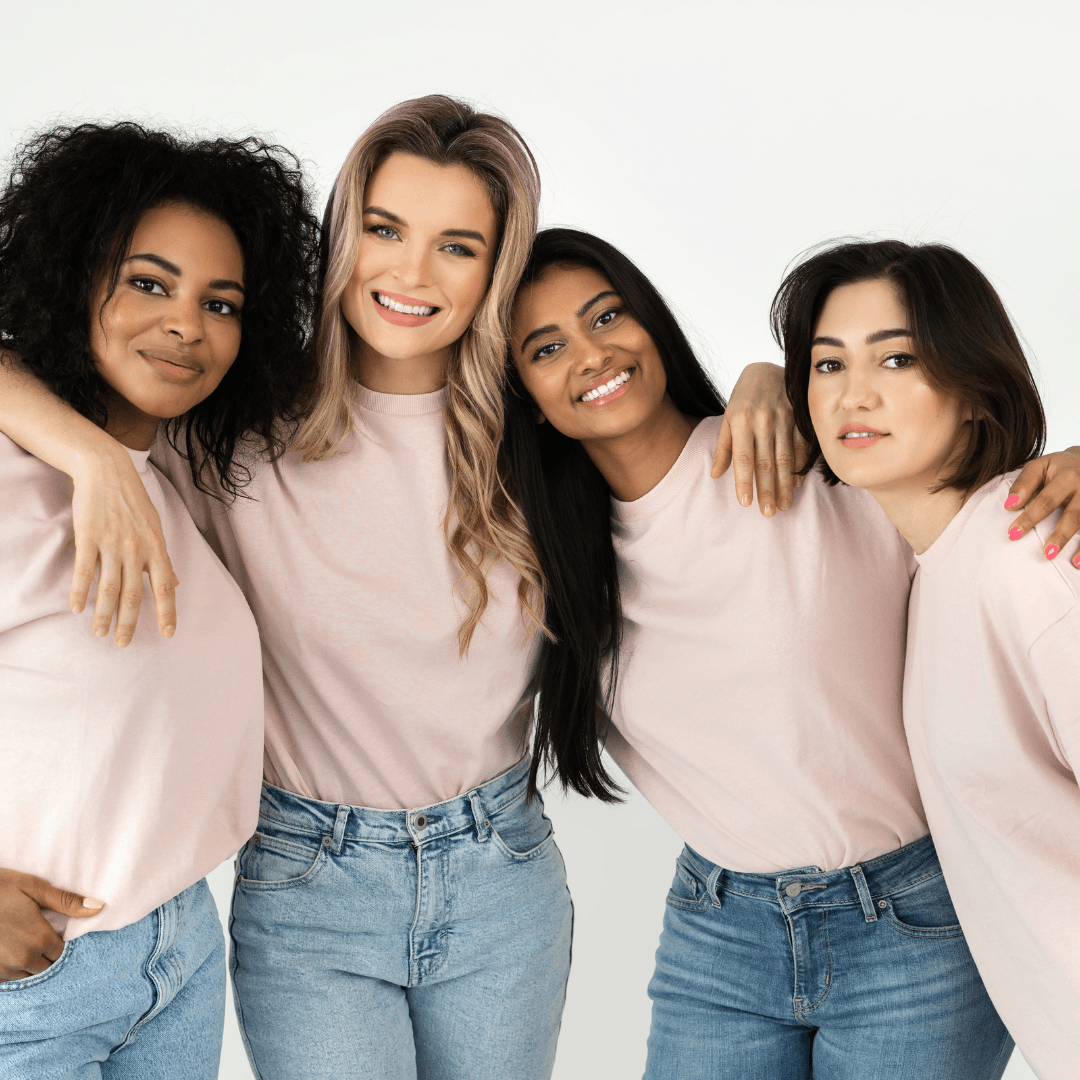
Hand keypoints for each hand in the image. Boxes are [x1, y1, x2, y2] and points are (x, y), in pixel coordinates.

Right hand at [0, 869, 103, 980]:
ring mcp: (3, 969)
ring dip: (28, 962)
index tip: (50, 929)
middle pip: (46, 965)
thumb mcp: (34, 888)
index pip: (61, 952)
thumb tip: (100, 907)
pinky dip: (11, 968)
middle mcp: (23, 959)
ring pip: (27, 974)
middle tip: (34, 934)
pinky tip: (7, 949)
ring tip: (20, 941)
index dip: (58, 940)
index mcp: (39, 938)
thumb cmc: (0, 887)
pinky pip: (8, 978)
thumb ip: (67, 901)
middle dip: (45, 953)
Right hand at [69, 446, 178, 644]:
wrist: (108, 471)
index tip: (169, 633)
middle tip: (123, 643)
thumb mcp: (156, 528)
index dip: (168, 612)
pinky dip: (80, 592)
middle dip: (129, 622)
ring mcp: (112, 544)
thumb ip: (163, 558)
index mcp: (157, 548)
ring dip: (104, 614)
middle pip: (134, 594)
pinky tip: (77, 609)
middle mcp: (137, 549)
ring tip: (100, 632)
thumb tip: (176, 583)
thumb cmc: (134, 502)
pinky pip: (84, 571)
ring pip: (109, 588)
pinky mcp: (89, 537)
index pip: (166, 587)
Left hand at [711, 362, 809, 514]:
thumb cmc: (743, 399)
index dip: (744, 482)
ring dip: (785, 484)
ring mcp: (784, 418)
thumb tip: (715, 475)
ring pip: (785, 458)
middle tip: (769, 513)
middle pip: (766, 462)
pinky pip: (801, 446)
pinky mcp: (799, 416)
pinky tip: (797, 483)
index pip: (743, 458)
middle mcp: (762, 420)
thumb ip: (724, 447)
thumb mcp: (727, 418)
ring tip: (784, 504)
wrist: (767, 369)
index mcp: (740, 421)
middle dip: (767, 490)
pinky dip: (800, 466)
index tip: (745, 503)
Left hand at [1004, 447, 1079, 567]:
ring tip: (1072, 564)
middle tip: (1046, 554)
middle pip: (1074, 515)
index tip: (1012, 534)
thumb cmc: (1056, 468)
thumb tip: (1009, 506)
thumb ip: (1023, 484)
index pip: (1046, 500)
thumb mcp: (1038, 466)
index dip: (1030, 518)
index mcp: (1066, 476)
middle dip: (1060, 535)